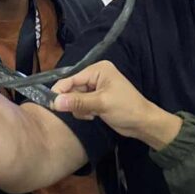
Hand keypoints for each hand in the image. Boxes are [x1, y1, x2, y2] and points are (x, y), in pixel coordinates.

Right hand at [52, 61, 181, 149]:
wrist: (143, 123)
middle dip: (73, 101)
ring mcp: (96, 88)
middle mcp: (95, 76)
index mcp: (98, 70)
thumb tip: (55, 102)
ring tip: (91, 114)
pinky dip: (83, 111)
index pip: (72, 78)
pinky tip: (93, 116)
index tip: (51, 104)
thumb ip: (78, 102)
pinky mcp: (96, 99)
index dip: (61, 91)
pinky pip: (80, 104)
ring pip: (74, 97)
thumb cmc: (126, 108)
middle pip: (72, 88)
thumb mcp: (101, 104)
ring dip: (79, 108)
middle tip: (81, 112)